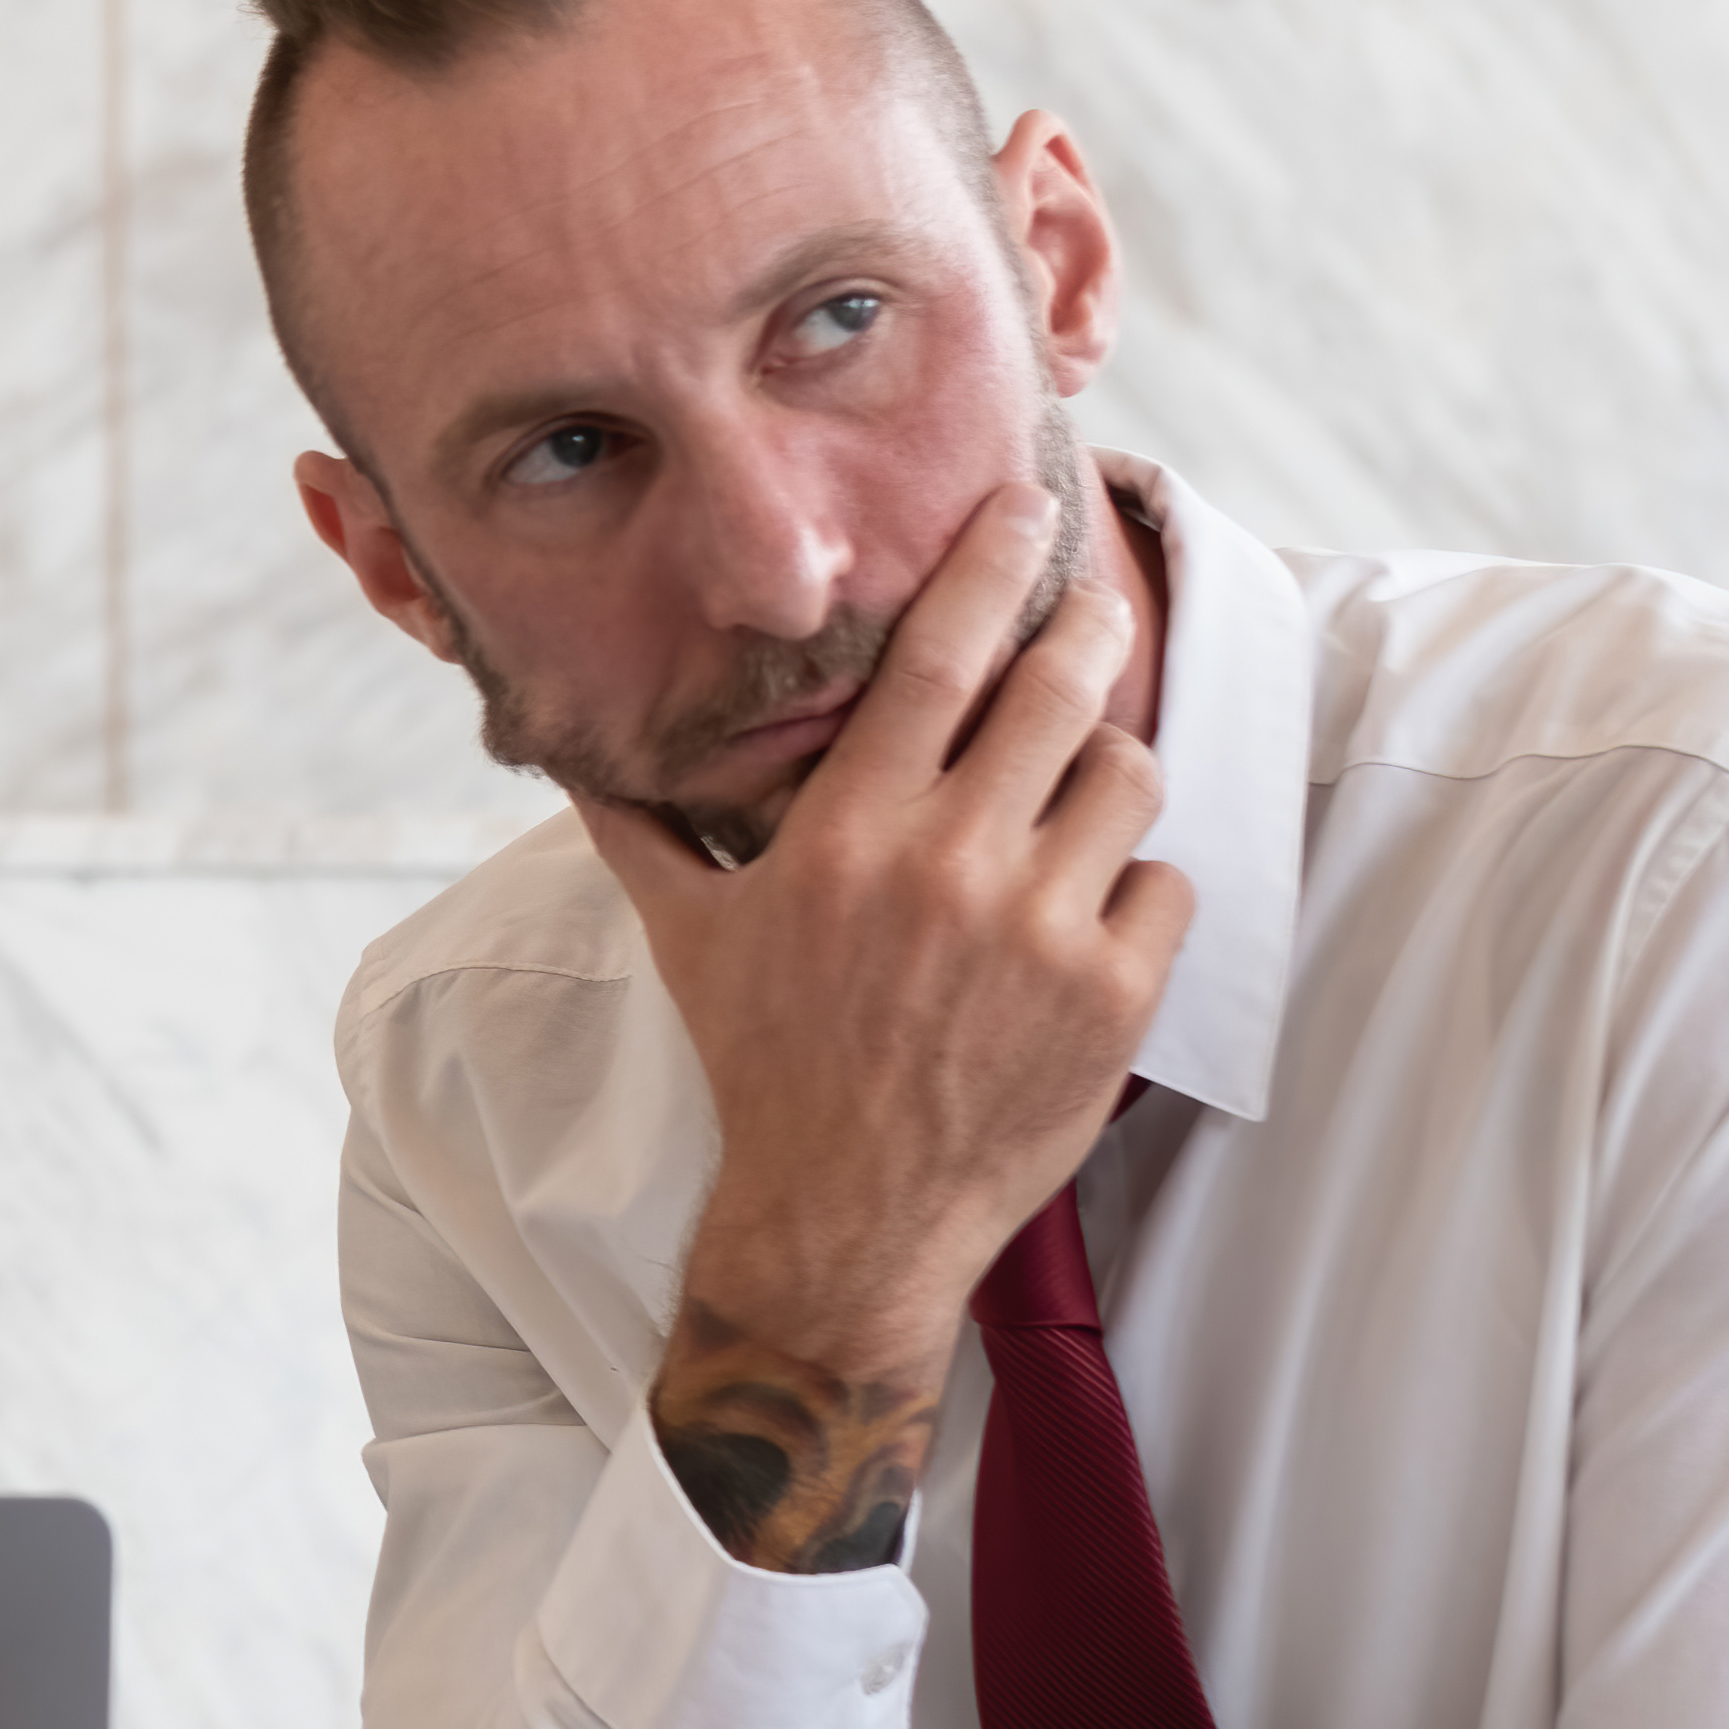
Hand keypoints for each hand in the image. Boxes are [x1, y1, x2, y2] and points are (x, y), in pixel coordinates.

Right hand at [576, 480, 1188, 1568]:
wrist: (846, 1216)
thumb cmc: (764, 1065)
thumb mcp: (686, 937)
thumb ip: (636, 829)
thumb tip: (563, 753)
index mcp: (848, 833)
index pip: (936, 656)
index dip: (989, 566)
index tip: (1023, 512)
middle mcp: (949, 865)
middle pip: (1058, 690)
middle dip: (1089, 630)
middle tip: (1096, 609)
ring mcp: (1040, 930)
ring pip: (1129, 778)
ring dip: (1108, 778)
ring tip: (1077, 800)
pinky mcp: (1114, 997)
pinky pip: (1166, 884)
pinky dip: (1138, 892)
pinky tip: (1088, 922)